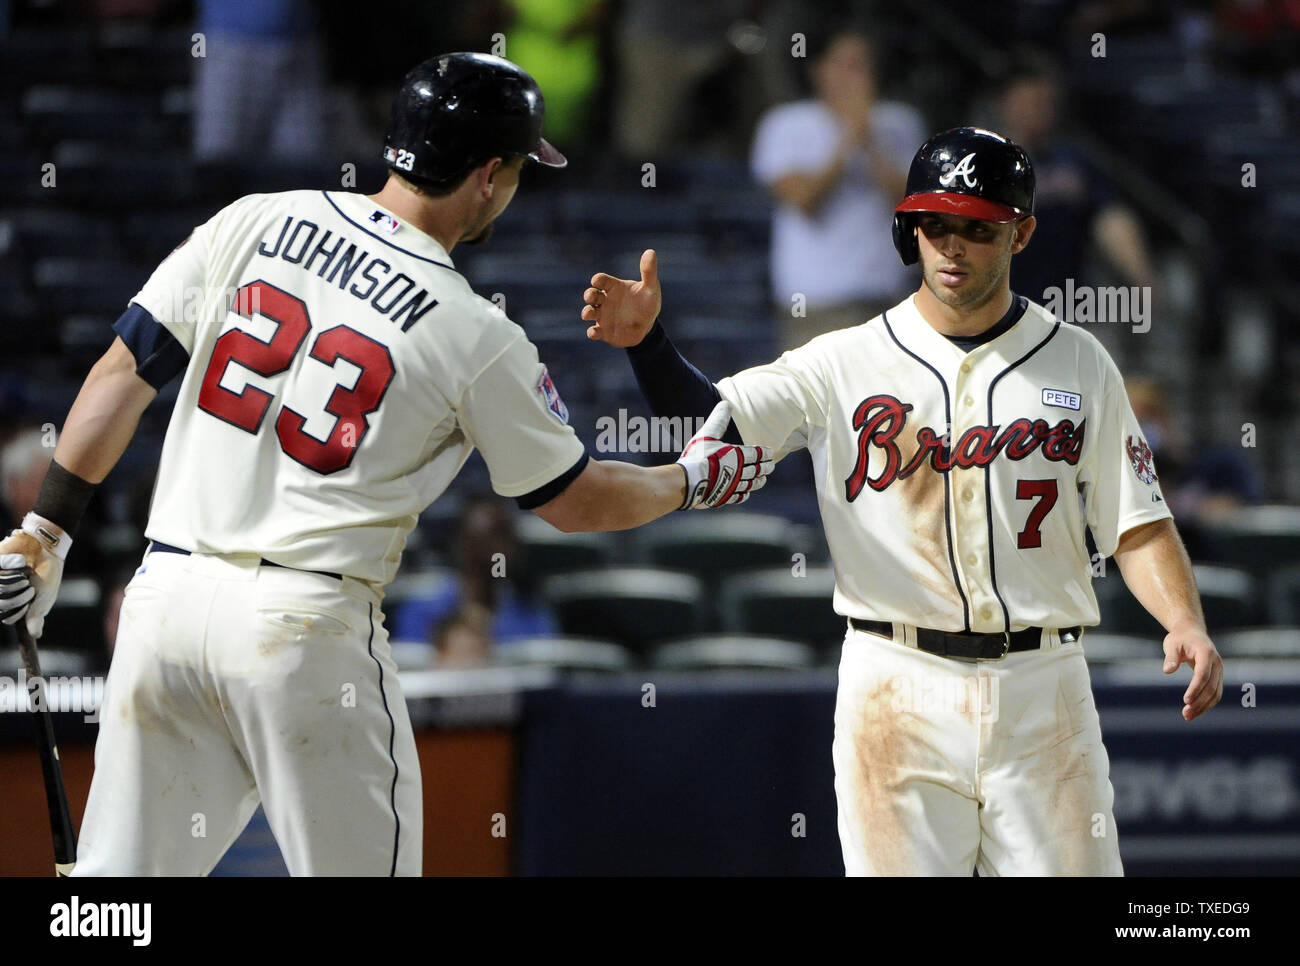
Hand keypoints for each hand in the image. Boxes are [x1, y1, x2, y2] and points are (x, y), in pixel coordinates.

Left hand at [0, 524, 66, 638]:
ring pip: (0, 589)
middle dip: (21, 597)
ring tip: (26, 573)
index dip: (19, 612)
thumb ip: (36, 617)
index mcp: (12, 606)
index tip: (31, 603)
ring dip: (18, 582)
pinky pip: (0, 573)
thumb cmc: (47, 575)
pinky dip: (12, 566)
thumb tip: (36, 635)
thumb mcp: (45, 599)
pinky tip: (20, 562)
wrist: (46, 548)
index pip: (7, 618)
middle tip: (30, 587)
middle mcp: (2, 594)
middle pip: (2, 605)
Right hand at [582, 249, 661, 347]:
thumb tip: (650, 251)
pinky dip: (592, 332)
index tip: (597, 280)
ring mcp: (602, 316)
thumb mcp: (651, 288)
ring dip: (587, 312)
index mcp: (613, 287)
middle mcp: (605, 300)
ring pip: (589, 312)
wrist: (648, 326)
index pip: (602, 280)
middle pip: (591, 295)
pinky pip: (594, 332)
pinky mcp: (604, 331)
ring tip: (588, 313)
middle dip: (589, 295)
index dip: (598, 279)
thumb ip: (648, 271)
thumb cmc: (647, 303)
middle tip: (590, 296)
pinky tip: (594, 332)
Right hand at [675, 401, 772, 509]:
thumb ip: (718, 419)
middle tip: (771, 466)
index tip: (771, 453)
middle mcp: (738, 471)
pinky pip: (738, 496)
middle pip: (757, 470)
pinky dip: (744, 494)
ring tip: (763, 480)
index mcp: (737, 455)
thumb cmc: (698, 456)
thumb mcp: (708, 433)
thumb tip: (726, 403)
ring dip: (758, 481)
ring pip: (750, 484)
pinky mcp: (724, 497)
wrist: (689, 481)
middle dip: (765, 467)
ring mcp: (732, 486)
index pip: (756, 454)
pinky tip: (746, 493)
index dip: (765, 453)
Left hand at [1162, 622, 1223, 720]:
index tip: (1186, 700)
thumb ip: (1171, 657)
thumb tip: (1167, 670)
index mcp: (1206, 653)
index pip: (1203, 674)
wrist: (1191, 632)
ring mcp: (1219, 670)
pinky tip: (1195, 711)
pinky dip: (1206, 703)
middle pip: (1211, 687)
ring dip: (1203, 706)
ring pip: (1216, 693)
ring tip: (1188, 716)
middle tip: (1185, 714)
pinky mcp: (1218, 677)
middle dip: (1199, 702)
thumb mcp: (1171, 644)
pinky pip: (1215, 693)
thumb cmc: (1179, 638)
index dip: (1195, 688)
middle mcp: (1217, 663)